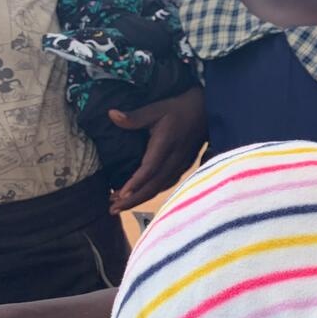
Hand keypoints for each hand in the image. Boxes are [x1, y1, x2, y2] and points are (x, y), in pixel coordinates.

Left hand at [108, 86, 206, 212]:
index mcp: (166, 145)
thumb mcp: (155, 109)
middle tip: (112, 209)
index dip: (135, 183)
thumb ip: (134, 117)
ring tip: (121, 204)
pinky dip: (152, 192)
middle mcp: (175, 159)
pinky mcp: (184, 166)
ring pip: (161, 187)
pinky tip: (141, 194)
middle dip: (133, 199)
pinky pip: (167, 183)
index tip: (120, 194)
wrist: (205, 110)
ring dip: (141, 198)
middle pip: (154, 185)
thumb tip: (111, 115)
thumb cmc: (178, 108)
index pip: (150, 169)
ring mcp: (181, 164)